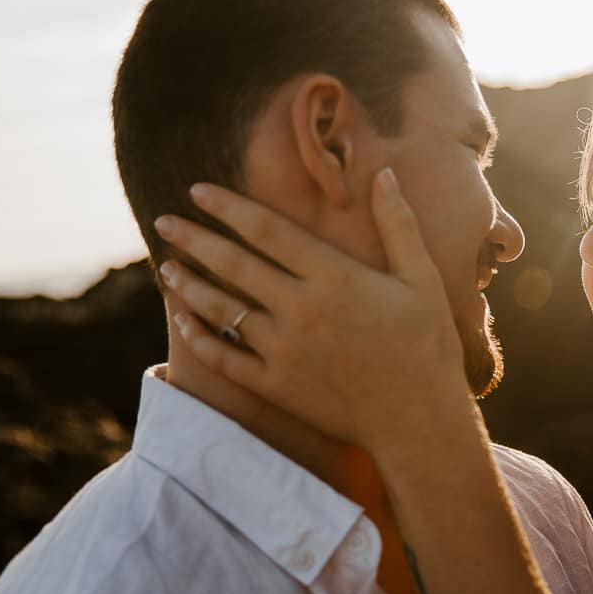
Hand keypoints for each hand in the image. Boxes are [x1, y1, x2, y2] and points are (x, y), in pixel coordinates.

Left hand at [154, 167, 472, 448]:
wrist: (419, 419)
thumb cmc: (427, 345)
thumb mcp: (423, 279)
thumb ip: (399, 224)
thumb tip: (384, 174)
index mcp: (335, 278)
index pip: (267, 230)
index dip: (227, 207)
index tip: (197, 190)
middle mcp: (302, 310)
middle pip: (234, 264)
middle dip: (193, 239)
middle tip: (165, 220)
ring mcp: (285, 351)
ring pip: (221, 310)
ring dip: (188, 285)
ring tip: (166, 267)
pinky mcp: (277, 386)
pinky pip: (224, 358)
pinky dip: (198, 338)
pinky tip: (183, 320)